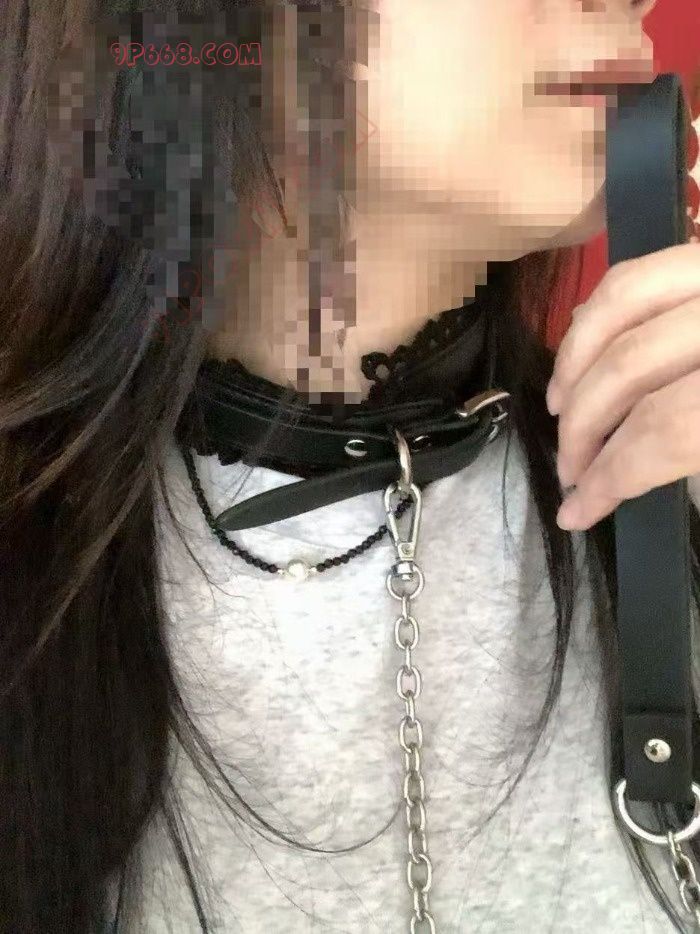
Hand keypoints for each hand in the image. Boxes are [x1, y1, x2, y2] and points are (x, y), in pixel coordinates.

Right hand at [545, 242, 699, 530]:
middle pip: (628, 367)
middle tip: (570, 468)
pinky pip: (639, 272)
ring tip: (560, 408)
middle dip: (583, 427)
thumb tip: (624, 472)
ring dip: (573, 361)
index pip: (664, 430)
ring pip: (620, 301)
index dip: (610, 478)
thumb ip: (693, 453)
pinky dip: (598, 313)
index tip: (576, 511)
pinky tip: (588, 351)